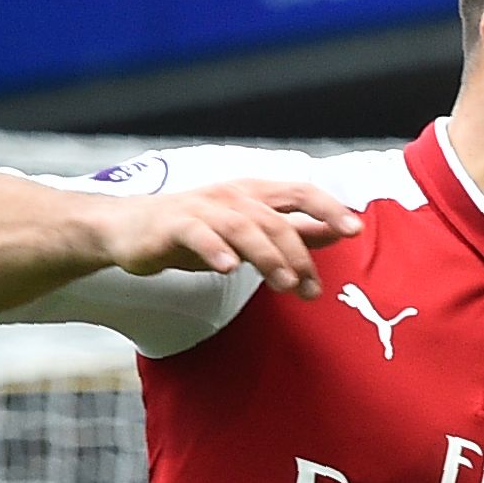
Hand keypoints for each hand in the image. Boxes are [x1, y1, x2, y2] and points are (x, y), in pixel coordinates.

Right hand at [90, 180, 363, 299]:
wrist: (128, 230)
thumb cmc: (196, 231)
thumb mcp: (249, 232)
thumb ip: (291, 230)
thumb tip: (335, 231)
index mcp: (254, 194)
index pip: (299, 193)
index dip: (328, 208)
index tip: (354, 229)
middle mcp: (231, 196)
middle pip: (275, 219)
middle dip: (299, 254)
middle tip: (312, 289)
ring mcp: (202, 208)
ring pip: (243, 227)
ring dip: (267, 256)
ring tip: (284, 284)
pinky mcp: (173, 225)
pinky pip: (198, 234)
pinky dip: (215, 250)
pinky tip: (228, 269)